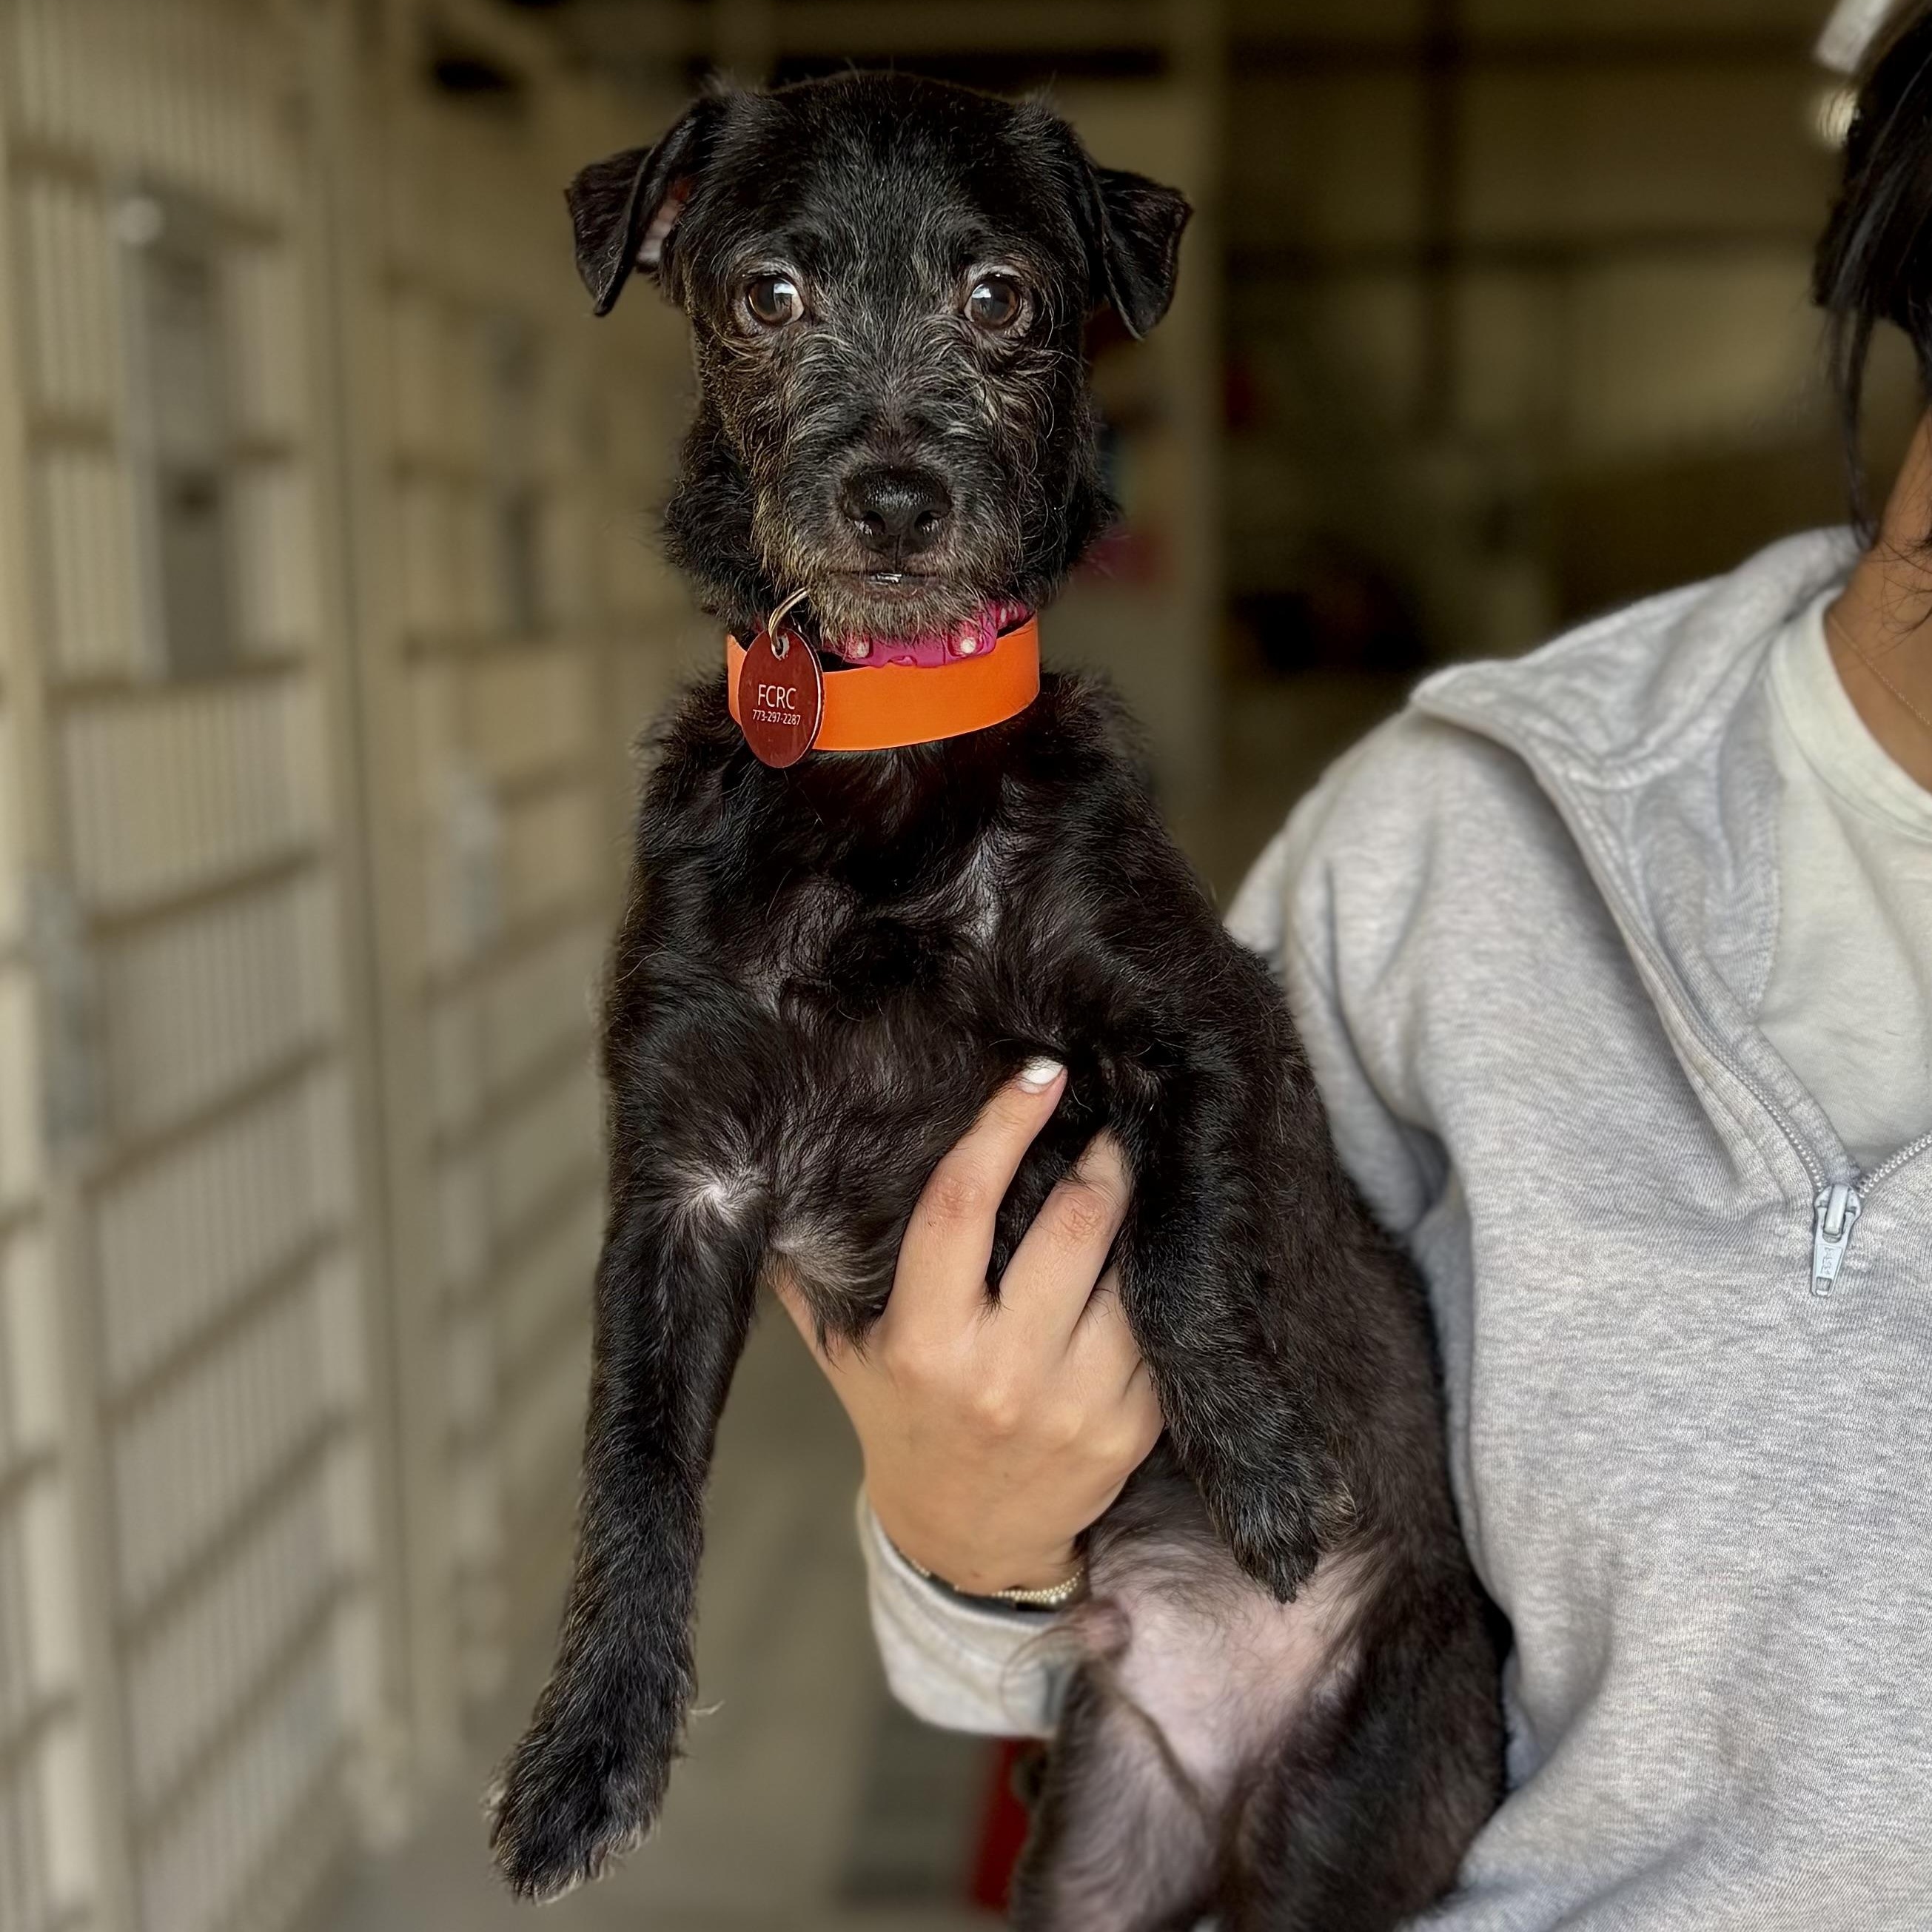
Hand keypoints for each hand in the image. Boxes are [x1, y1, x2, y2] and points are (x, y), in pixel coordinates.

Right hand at [773, 1061, 1162, 1595]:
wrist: (966, 1541)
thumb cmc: (901, 1420)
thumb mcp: (843, 1350)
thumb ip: (812, 1270)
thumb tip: (779, 1170)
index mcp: (924, 1342)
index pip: (960, 1207)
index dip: (1001, 1127)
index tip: (1037, 1072)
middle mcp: (1002, 1373)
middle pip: (1074, 1229)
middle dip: (1103, 1159)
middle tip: (1111, 1120)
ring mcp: (1075, 1404)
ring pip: (1132, 1276)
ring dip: (1141, 1215)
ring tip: (1137, 1175)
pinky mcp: (1130, 1429)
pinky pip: (1160, 1332)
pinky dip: (1159, 1283)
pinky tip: (1156, 1250)